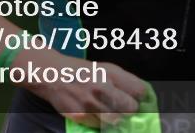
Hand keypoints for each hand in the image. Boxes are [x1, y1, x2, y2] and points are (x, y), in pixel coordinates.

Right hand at [16, 48, 148, 128]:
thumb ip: (123, 81)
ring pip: (116, 120)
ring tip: (109, 111)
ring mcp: (91, 103)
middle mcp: (102, 87)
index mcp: (111, 73)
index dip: (142, 97)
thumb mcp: (104, 68)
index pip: (140, 90)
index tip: (140, 100)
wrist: (52, 74)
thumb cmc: (81, 71)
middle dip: (129, 109)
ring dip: (116, 118)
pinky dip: (101, 123)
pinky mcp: (81, 116)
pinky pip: (100, 126)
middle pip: (131, 108)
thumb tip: (141, 95)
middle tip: (124, 107)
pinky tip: (97, 115)